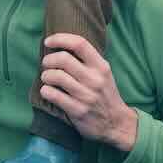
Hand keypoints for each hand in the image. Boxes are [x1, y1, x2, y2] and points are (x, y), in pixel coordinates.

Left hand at [39, 34, 138, 150]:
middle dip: (48, 60)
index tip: (48, 42)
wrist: (116, 124)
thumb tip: (61, 45)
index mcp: (101, 67)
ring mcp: (87, 95)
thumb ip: (87, 60)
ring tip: (47, 78)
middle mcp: (95, 79)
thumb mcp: (103, 74)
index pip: (79, 44)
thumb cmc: (105, 94)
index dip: (60, 39)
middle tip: (46, 64)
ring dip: (45, 76)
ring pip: (56, 76)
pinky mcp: (78, 110)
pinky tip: (47, 91)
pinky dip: (45, 91)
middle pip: (63, 59)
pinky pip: (53, 95)